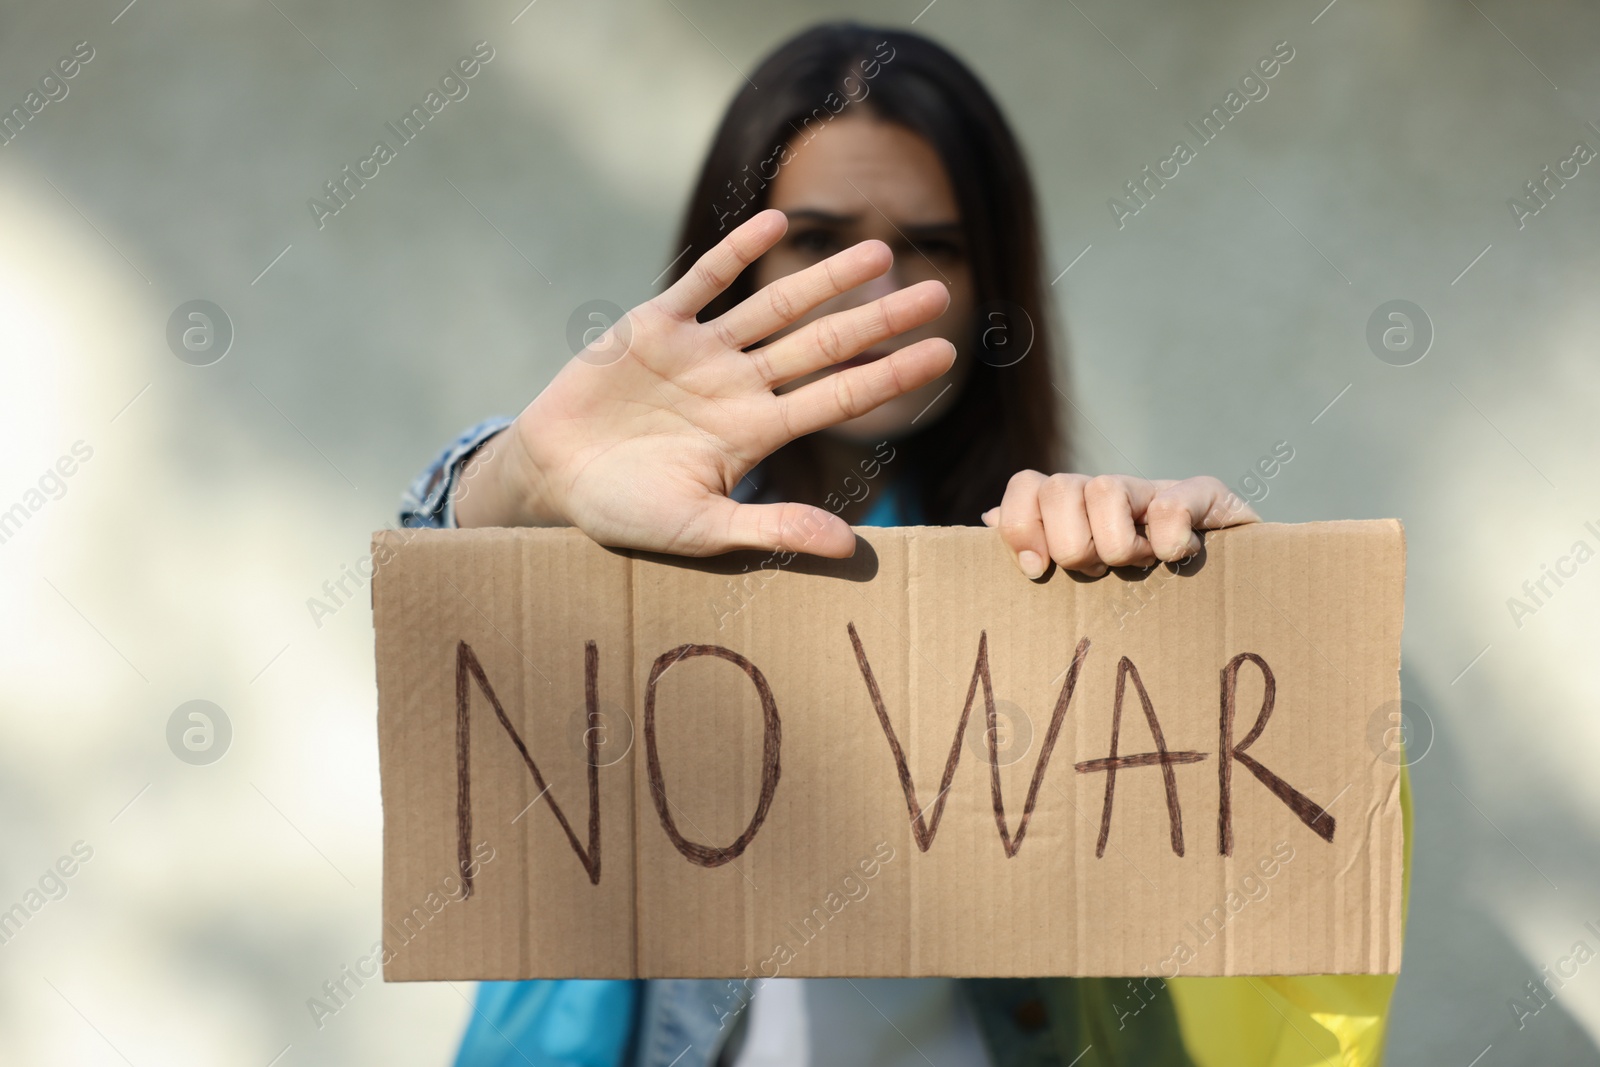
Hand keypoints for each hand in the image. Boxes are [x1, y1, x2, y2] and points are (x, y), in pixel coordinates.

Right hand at [455, 209, 954, 556]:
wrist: (550, 479)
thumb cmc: (625, 511)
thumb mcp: (698, 527)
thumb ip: (770, 529)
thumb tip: (850, 547)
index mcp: (755, 434)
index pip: (838, 399)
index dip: (890, 376)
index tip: (944, 356)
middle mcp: (739, 386)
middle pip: (824, 345)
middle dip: (880, 319)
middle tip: (940, 292)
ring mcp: (700, 353)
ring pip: (775, 307)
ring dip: (825, 279)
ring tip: (879, 252)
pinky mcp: (653, 326)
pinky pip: (703, 280)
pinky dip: (737, 252)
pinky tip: (775, 224)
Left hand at [981, 472, 1259, 577]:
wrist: (1232, 584)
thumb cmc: (1142, 589)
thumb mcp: (1083, 571)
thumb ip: (1036, 541)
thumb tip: (989, 520)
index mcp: (1074, 507)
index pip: (1027, 484)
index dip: (1022, 526)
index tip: (1035, 568)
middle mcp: (1109, 489)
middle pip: (1059, 490)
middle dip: (1075, 546)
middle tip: (1103, 570)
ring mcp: (1156, 488)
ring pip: (1104, 490)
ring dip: (1121, 545)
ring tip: (1142, 564)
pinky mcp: (1205, 495)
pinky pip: (1169, 505)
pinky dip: (1167, 540)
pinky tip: (1177, 556)